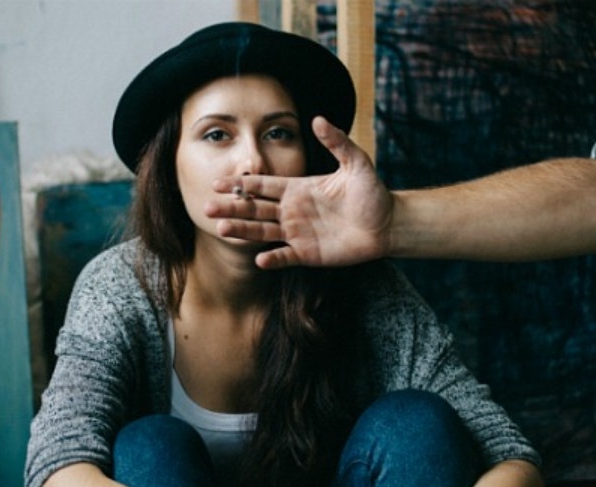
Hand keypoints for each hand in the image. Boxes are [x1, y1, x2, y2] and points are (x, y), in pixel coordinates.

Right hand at [206, 116, 393, 268]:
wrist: (388, 224)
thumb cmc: (373, 194)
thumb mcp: (357, 164)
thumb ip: (337, 142)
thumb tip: (318, 119)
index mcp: (298, 189)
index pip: (263, 186)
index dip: (241, 184)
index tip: (219, 182)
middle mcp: (292, 211)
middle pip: (255, 209)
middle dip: (232, 208)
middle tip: (208, 208)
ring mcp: (298, 233)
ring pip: (262, 232)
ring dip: (243, 231)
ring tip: (222, 230)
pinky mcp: (307, 254)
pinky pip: (284, 257)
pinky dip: (272, 259)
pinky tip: (259, 259)